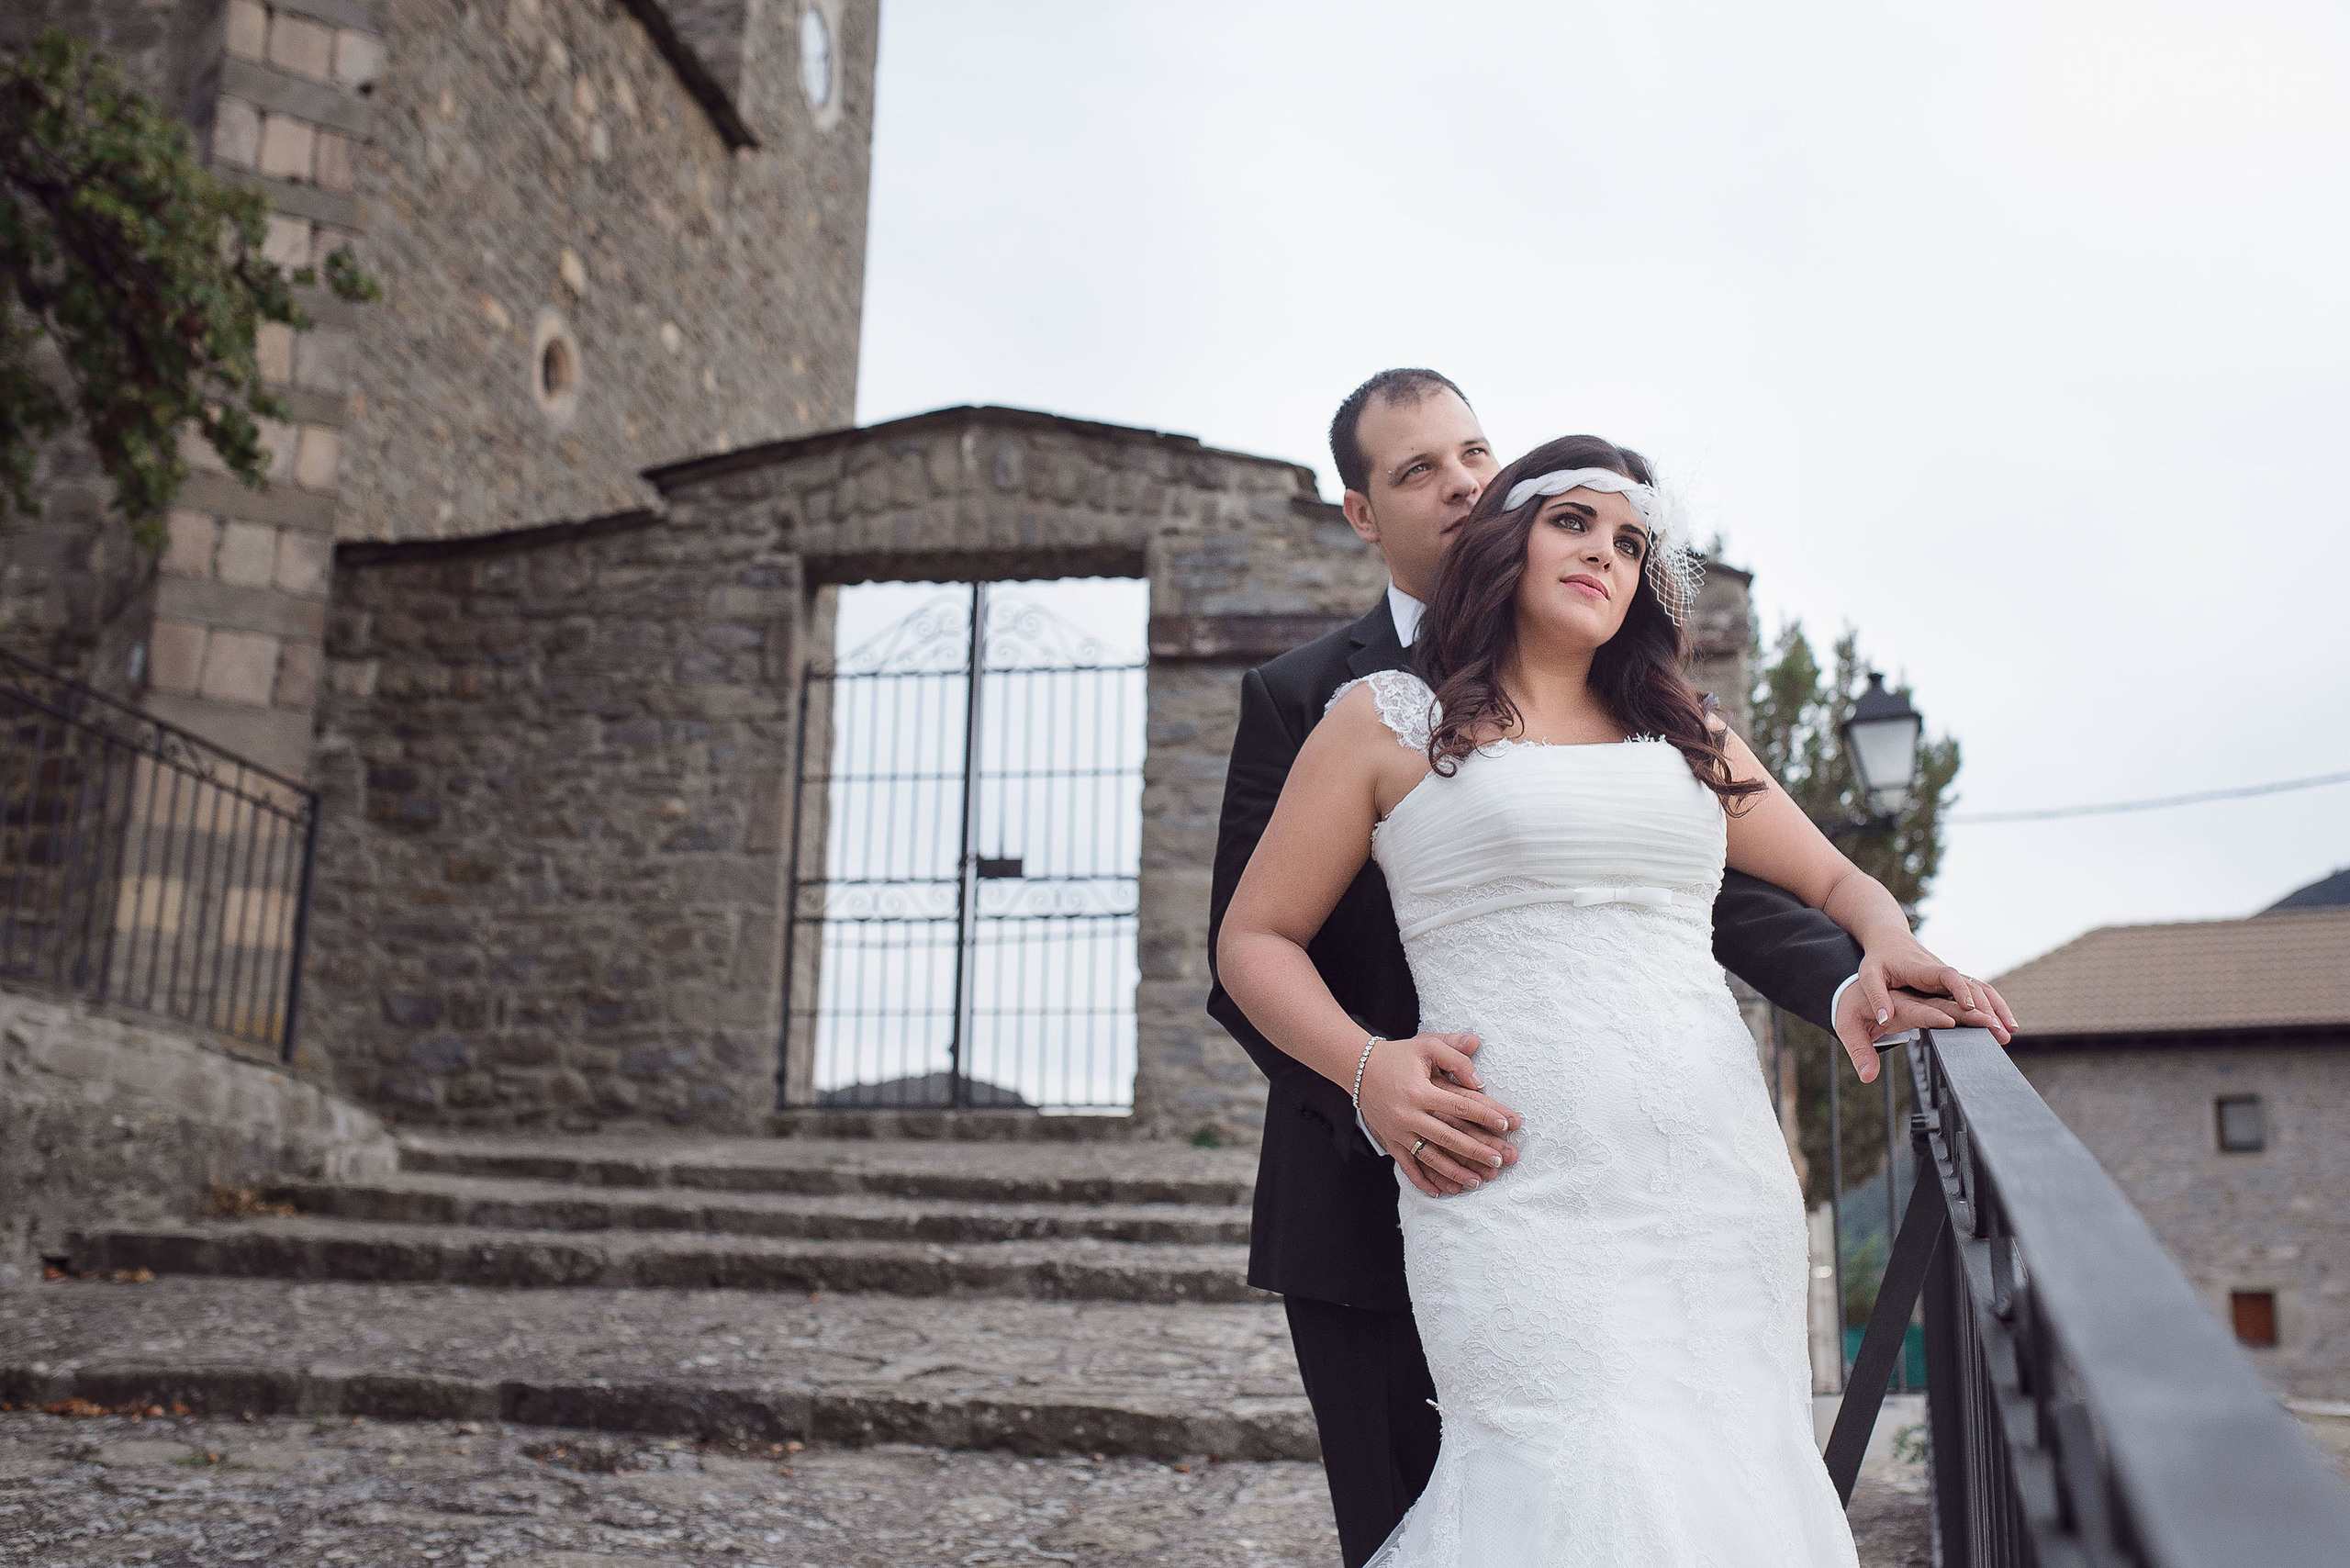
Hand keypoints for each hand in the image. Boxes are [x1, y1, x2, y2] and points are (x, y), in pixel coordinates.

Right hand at [1357, 1031, 1521, 1198]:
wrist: (1358, 1067)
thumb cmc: (1398, 1055)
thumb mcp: (1427, 1045)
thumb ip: (1455, 1056)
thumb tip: (1479, 1079)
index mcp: (1420, 1091)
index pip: (1459, 1106)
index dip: (1485, 1115)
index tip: (1506, 1124)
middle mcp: (1409, 1114)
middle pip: (1449, 1137)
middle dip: (1477, 1150)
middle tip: (1500, 1160)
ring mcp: (1398, 1131)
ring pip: (1431, 1157)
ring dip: (1455, 1171)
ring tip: (1477, 1181)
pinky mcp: (1390, 1141)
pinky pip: (1408, 1166)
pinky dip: (1424, 1181)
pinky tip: (1442, 1192)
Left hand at [1833, 946, 2017, 1082]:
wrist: (1889, 939)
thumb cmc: (1879, 957)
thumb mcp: (1869, 975)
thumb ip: (1876, 996)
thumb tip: (1884, 1020)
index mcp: (1922, 968)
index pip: (1947, 975)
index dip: (1960, 989)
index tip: (1970, 1007)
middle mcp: (1941, 971)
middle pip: (1972, 986)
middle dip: (1987, 1008)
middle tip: (1998, 1031)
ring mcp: (1950, 977)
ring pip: (1981, 989)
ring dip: (1997, 1008)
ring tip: (2010, 1031)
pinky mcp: (1952, 983)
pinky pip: (1978, 993)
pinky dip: (1993, 1006)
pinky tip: (2004, 1023)